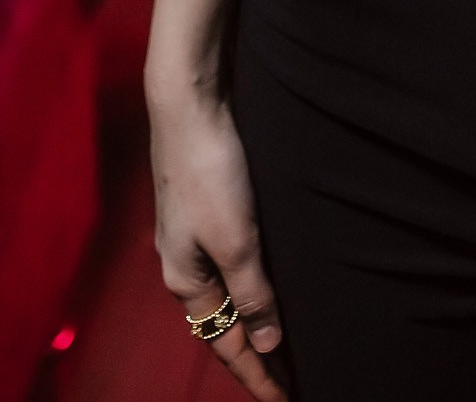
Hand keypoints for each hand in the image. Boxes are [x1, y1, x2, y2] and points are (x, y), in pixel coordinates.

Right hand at [149, 81, 288, 396]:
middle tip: (291, 378)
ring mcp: (191, 235)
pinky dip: (249, 284)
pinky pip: (229, 263)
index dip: (258, 376)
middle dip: (254, 354)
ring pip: (225, 293)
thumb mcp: (237, 239)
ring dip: (252, 319)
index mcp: (186, 281)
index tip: (288, 400)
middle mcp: (184, 263)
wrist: (187, 103)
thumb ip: (253, 293)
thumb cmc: (210, 171)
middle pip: (221, 324)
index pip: (226, 345)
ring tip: (285, 338)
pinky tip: (268, 278)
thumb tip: (269, 343)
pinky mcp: (204, 206)